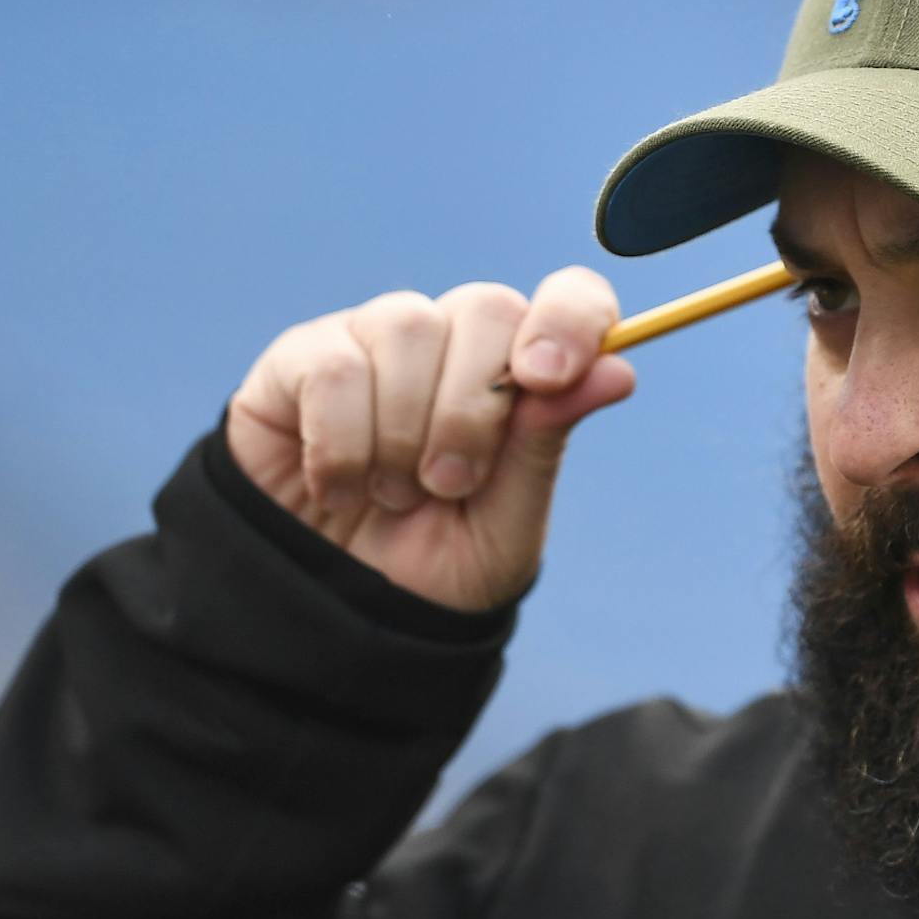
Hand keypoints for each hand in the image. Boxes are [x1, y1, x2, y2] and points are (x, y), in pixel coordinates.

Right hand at [225, 268, 635, 612]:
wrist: (332, 619)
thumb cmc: (430, 569)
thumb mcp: (504, 527)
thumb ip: (544, 446)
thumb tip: (619, 370)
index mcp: (518, 374)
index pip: (570, 299)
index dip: (570, 319)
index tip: (549, 379)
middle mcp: (451, 342)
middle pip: (487, 306)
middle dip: (474, 408)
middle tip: (450, 486)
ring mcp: (374, 341)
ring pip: (408, 326)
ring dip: (405, 431)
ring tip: (392, 495)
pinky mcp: (300, 360)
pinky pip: (334, 366)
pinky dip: (343, 443)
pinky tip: (338, 486)